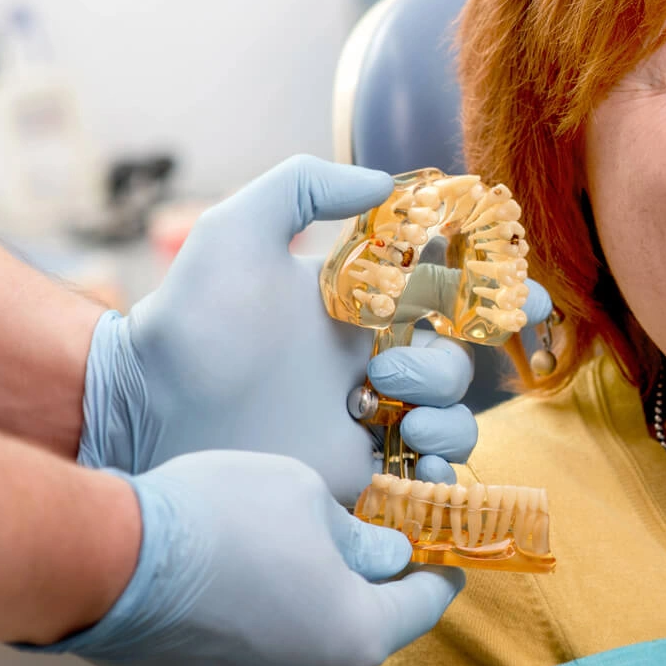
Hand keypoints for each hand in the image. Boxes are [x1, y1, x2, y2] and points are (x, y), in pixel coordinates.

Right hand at [35, 450, 464, 665]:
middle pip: (371, 626)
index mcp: (359, 635)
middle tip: (378, 535)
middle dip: (377, 582)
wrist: (107, 564)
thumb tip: (383, 555)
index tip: (449, 552)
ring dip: (322, 596)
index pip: (424, 606)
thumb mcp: (311, 500)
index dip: (439, 571)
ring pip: (317, 637)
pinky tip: (258, 568)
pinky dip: (277, 612)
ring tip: (309, 543)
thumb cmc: (219, 520)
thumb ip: (360, 536)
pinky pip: (271, 646)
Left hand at [77, 156, 476, 501]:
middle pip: (457, 368)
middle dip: (447, 370)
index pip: (448, 296)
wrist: (139, 408)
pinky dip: (439, 478)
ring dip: (451, 425)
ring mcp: (363, 425)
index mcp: (358, 310)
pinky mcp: (351, 478)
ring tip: (402, 423)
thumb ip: (302, 187)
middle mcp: (369, 365)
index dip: (498, 296)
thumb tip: (382, 182)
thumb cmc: (181, 318)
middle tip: (389, 375)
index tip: (527, 301)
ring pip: (452, 426)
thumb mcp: (233, 231)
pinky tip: (417, 467)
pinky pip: (422, 483)